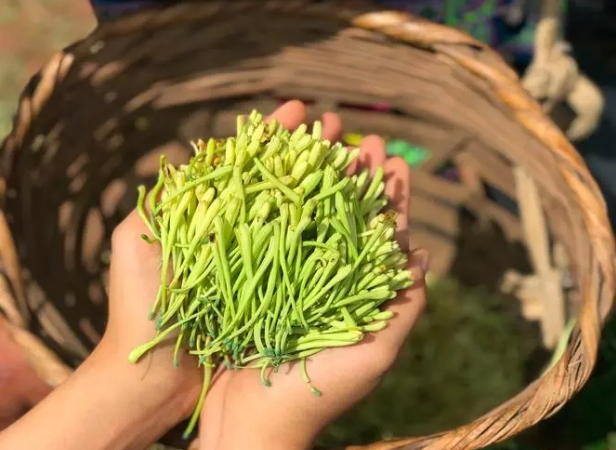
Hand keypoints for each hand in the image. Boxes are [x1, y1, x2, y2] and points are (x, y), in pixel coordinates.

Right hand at [197, 101, 428, 449]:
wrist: (252, 423)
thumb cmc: (315, 393)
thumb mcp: (372, 355)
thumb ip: (403, 310)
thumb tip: (424, 255)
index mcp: (366, 296)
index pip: (386, 237)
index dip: (392, 198)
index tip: (395, 159)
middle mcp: (336, 283)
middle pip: (353, 221)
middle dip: (360, 180)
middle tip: (363, 139)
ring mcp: (302, 282)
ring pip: (317, 223)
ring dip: (324, 184)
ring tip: (327, 146)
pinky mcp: (268, 285)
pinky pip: (280, 239)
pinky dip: (284, 208)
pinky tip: (282, 181)